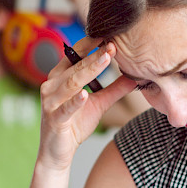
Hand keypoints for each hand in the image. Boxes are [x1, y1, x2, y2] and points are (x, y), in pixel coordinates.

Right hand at [39, 37, 136, 169]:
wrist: (58, 152)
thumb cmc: (74, 125)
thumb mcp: (99, 104)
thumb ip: (115, 90)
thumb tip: (136, 77)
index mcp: (60, 77)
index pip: (75, 54)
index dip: (92, 44)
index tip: (111, 35)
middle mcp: (52, 85)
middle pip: (75, 66)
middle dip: (94, 55)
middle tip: (113, 44)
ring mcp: (50, 102)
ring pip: (71, 83)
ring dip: (88, 70)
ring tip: (105, 60)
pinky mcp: (54, 119)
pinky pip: (65, 108)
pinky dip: (75, 101)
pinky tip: (85, 94)